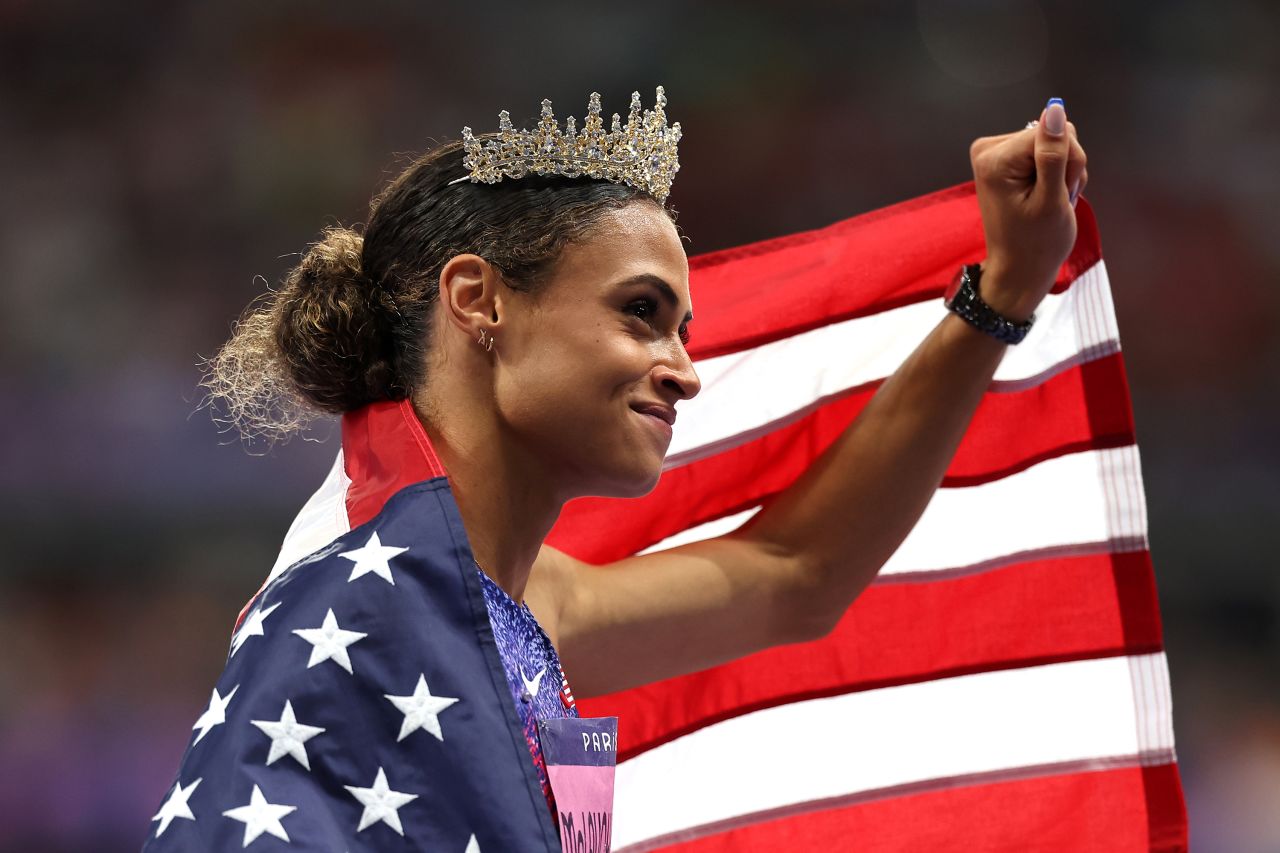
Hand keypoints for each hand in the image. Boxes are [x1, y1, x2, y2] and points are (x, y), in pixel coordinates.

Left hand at [968, 98, 1088, 321]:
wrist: (1020, 269)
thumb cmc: (1037, 243)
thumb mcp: (1052, 199)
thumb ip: (1054, 154)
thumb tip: (1054, 109)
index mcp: (994, 159)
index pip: (1052, 132)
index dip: (1068, 162)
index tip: (1059, 192)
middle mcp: (988, 150)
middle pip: (1053, 135)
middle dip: (1065, 167)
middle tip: (1055, 199)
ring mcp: (995, 155)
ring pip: (1055, 143)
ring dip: (1063, 174)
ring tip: (1051, 202)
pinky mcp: (1006, 160)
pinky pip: (1047, 153)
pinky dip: (1056, 176)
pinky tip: (1048, 197)